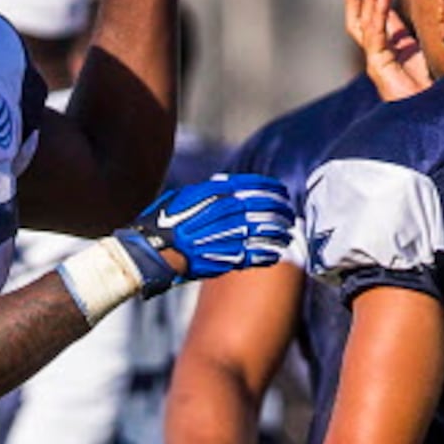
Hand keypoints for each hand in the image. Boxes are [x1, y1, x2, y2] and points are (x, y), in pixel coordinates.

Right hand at [115, 173, 294, 292]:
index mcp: (215, 193)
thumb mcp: (185, 195)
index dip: (272, 189)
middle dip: (281, 210)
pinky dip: (269, 253)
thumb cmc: (164, 222)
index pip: (254, 186)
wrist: (153, 250)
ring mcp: (227, 235)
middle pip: (265, 208)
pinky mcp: (226, 258)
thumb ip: (209, 190)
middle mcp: (225, 212)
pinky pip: (256, 255)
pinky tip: (277, 253)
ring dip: (280, 232)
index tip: (282, 192)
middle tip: (290, 213)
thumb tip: (226, 184)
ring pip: (265, 231)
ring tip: (288, 233)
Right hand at [344, 0, 428, 101]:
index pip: (371, 22)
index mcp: (387, 53)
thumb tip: (408, 14)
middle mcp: (377, 57)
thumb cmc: (430, 88)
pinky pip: (376, 34)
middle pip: (358, 22)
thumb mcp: (421, 52)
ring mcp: (375, 62)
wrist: (433, 112)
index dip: (368, 0)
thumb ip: (410, 35)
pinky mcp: (379, 67)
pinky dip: (378, 12)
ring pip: (364, 24)